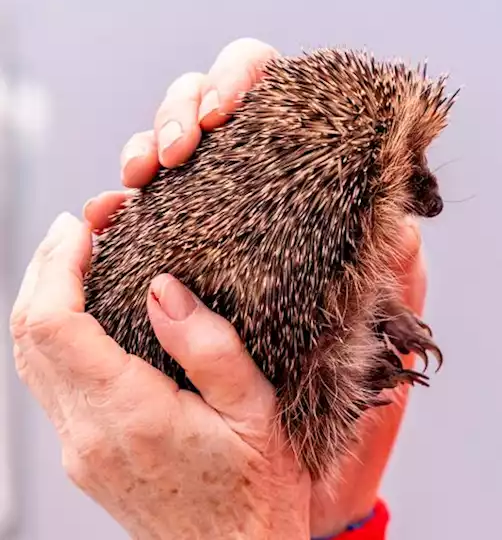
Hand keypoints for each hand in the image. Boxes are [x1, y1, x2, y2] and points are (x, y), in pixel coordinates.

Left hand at [10, 213, 310, 538]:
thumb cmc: (259, 492)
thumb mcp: (257, 411)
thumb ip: (208, 346)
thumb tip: (163, 287)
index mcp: (130, 415)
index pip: (54, 325)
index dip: (57, 264)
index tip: (85, 225)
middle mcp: (89, 435)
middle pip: (27, 337)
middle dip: (43, 270)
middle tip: (80, 227)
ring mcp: (80, 449)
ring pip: (29, 361)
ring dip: (44, 301)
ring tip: (80, 258)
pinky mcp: (85, 457)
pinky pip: (50, 384)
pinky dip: (56, 336)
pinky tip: (90, 315)